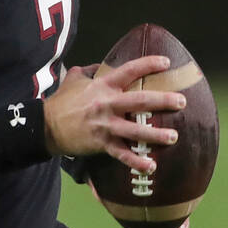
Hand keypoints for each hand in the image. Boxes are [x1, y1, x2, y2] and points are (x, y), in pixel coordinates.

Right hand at [43, 55, 185, 173]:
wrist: (46, 126)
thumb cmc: (61, 101)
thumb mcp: (74, 79)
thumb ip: (89, 71)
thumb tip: (99, 65)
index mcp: (102, 86)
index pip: (129, 71)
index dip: (148, 64)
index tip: (166, 62)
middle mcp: (107, 104)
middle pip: (139, 101)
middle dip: (162, 101)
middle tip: (181, 102)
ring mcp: (105, 125)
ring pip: (135, 131)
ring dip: (155, 135)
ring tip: (173, 137)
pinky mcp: (101, 144)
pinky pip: (122, 154)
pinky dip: (136, 161)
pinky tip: (151, 166)